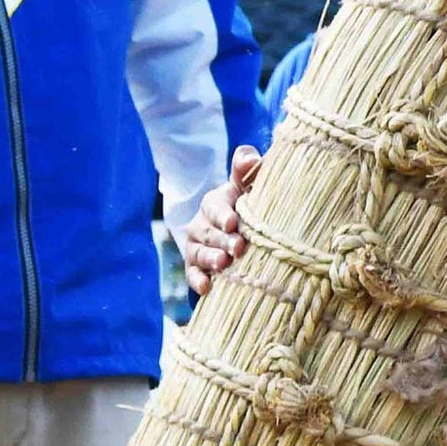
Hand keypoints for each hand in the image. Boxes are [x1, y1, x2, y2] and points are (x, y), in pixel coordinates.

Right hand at [177, 145, 262, 296]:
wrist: (238, 233)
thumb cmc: (248, 207)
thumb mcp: (248, 186)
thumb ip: (248, 170)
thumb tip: (254, 158)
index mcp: (216, 203)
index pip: (214, 205)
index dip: (222, 213)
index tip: (233, 222)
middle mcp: (202, 223)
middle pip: (206, 231)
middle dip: (221, 239)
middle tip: (237, 247)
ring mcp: (197, 246)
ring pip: (198, 252)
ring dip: (210, 258)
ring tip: (223, 264)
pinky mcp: (195, 267)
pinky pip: (192, 274)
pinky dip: (197, 280)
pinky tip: (207, 287)